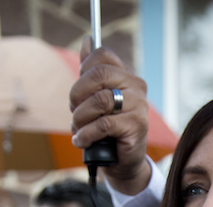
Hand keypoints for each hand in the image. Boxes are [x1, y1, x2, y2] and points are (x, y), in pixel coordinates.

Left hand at [70, 36, 151, 194]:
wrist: (122, 161)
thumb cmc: (107, 128)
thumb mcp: (97, 97)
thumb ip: (91, 71)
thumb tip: (87, 40)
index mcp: (127, 76)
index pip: (103, 55)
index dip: (82, 70)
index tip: (78, 90)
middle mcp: (136, 87)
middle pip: (98, 75)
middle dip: (77, 94)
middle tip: (73, 111)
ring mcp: (139, 107)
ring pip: (99, 101)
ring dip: (80, 118)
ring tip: (78, 129)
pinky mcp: (136, 127)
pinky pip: (102, 125)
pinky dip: (85, 134)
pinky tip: (82, 141)